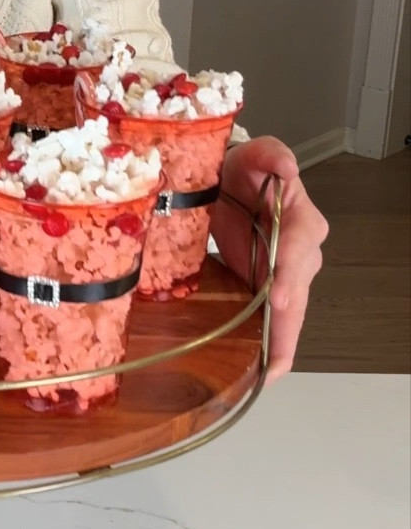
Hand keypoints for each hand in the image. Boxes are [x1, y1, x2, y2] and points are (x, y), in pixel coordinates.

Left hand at [210, 136, 327, 381]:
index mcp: (302, 219)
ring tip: (268, 374)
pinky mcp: (266, 288)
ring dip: (279, 343)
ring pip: (290, 313)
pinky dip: (269, 346)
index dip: (289, 272)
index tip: (277, 294)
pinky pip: (274, 320)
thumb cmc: (242, 170)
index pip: (300, 248)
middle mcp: (302, 253)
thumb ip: (271, 154)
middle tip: (273, 360)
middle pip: (298, 292)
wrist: (225, 183)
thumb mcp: (254, 154)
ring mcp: (286, 276)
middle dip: (285, 325)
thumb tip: (287, 167)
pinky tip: (260, 371)